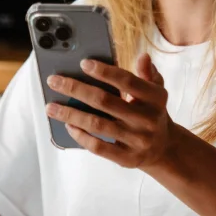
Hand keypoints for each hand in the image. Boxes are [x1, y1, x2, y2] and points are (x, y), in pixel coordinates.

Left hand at [46, 53, 175, 169]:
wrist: (164, 148)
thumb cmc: (152, 112)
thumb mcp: (156, 92)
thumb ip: (148, 74)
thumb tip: (143, 57)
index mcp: (155, 98)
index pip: (127, 82)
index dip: (104, 72)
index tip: (83, 63)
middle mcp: (147, 120)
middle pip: (105, 102)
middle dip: (76, 89)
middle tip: (54, 81)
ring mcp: (137, 141)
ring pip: (97, 125)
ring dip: (70, 114)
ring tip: (51, 106)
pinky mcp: (127, 159)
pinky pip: (98, 147)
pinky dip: (81, 136)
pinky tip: (67, 125)